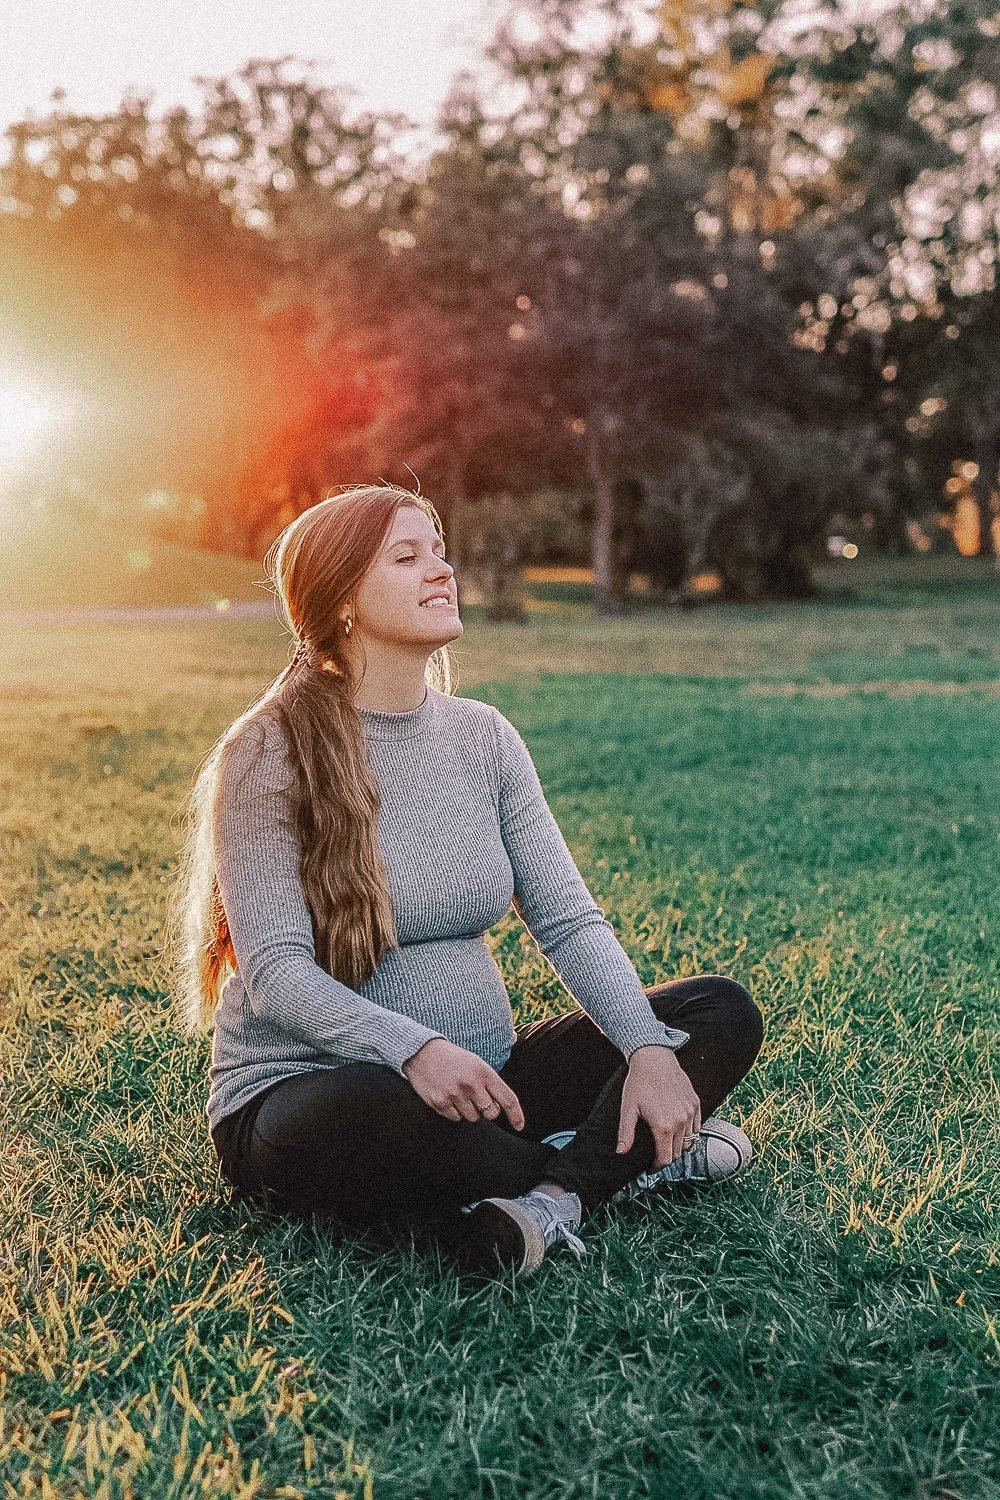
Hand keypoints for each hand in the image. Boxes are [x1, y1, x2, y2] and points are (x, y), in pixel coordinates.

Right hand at [402, 1038, 524, 1130]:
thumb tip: (500, 1108)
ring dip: (469, 1110)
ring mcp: (455, 1094)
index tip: (519, 1126)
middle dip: (487, 1109)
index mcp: (484, 1072)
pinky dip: (454, 1111)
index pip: (507, 1099)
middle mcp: (471, 1084)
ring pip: (473, 1118)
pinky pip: (456, 1118)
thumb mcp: (476, 1063)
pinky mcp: (440, 1103)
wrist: (422, 1052)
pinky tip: (447, 1096)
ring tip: (459, 1093)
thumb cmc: (453, 1059)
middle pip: (491, 1113)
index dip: (516, 1115)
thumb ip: (489, 1083)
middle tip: (476, 1097)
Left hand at [616, 1046, 700, 1169]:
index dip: (656, 1167)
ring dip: (678, 1146)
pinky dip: (689, 1133)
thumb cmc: (639, 1083)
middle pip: (677, 1153)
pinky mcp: (696, 1104)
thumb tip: (620, 1152)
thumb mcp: (628, 1109)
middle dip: (666, 1157)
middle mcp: (681, 1122)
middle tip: (656, 1153)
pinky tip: (677, 1130)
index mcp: (664, 1126)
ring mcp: (690, 1113)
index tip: (650, 1166)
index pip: (665, 1159)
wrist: (654, 1058)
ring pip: (689, 1142)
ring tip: (666, 1142)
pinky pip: (697, 1127)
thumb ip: (626, 1133)